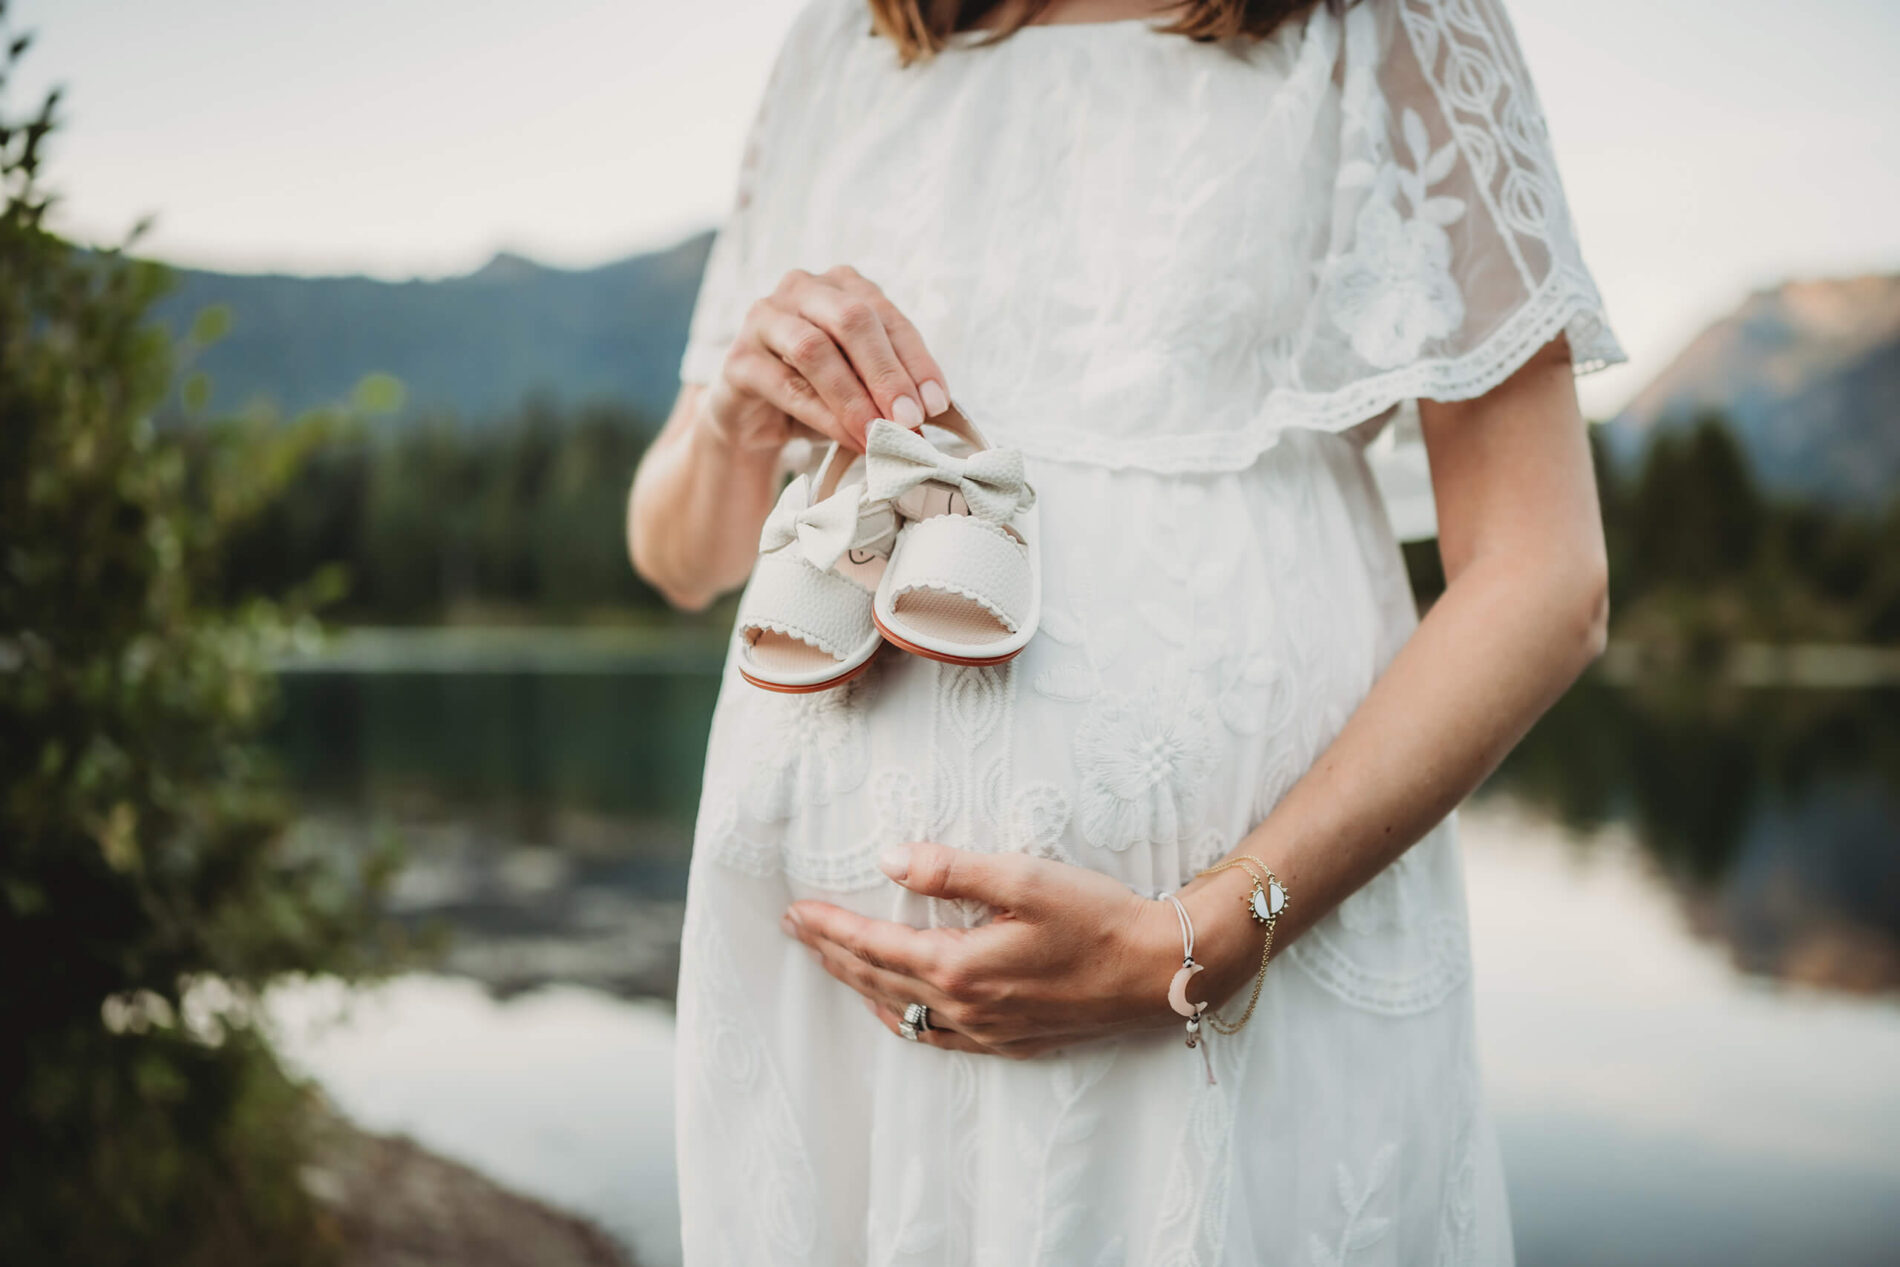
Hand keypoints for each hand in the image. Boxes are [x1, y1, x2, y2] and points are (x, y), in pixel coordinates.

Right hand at [702, 265, 950, 455]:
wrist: (755, 420)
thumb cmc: (819, 392)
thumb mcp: (863, 382)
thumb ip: (891, 385)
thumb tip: (928, 410)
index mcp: (842, 284)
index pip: (887, 316)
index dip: (916, 360)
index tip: (937, 404)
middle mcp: (802, 289)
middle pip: (852, 320)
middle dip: (886, 373)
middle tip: (910, 418)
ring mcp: (764, 318)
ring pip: (815, 349)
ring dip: (854, 397)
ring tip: (880, 434)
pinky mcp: (738, 358)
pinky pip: (785, 385)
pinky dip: (824, 416)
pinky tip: (850, 439)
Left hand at [783, 842, 1249, 1058]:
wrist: (1159, 971)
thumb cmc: (1097, 917)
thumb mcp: (1025, 878)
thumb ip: (952, 870)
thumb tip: (890, 859)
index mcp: (959, 966)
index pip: (873, 944)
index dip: (829, 927)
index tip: (794, 909)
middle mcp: (965, 1007)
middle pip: (876, 980)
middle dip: (831, 953)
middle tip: (797, 929)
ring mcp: (986, 1031)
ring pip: (901, 1013)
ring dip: (859, 985)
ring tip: (832, 960)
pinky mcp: (1010, 1041)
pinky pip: (935, 1037)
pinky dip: (901, 1017)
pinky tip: (895, 1006)